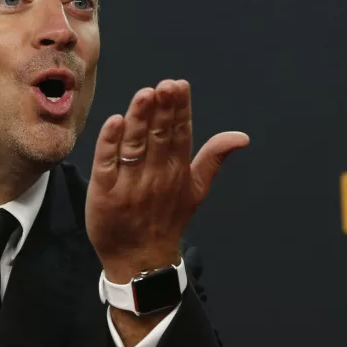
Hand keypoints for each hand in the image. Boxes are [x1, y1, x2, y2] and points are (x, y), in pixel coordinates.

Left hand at [85, 79, 248, 282]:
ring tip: (144, 95)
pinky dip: (110, 143)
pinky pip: (107, 163)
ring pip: (135, 146)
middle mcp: (156, 176)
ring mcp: (129, 184)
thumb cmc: (167, 220)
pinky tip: (114, 122)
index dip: (180, 110)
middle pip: (159, 137)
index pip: (181, 135)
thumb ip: (214, 159)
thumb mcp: (196, 190)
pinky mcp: (104, 192)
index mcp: (178, 172)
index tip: (179, 86)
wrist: (140, 260)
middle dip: (162, 110)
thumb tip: (241, 136)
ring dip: (139, 120)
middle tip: (164, 86)